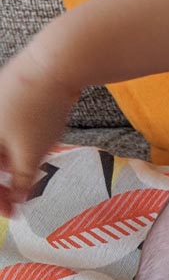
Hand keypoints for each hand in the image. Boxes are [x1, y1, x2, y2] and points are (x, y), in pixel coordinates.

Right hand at [0, 54, 78, 217]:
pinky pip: (7, 134)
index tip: (13, 215)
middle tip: (20, 200)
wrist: (53, 64)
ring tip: (30, 177)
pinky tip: (39, 152)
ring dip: (11, 167)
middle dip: (2, 184)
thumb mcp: (30, 152)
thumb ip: (22, 179)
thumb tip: (18, 199)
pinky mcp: (8, 104)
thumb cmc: (37, 110)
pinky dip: (18, 149)